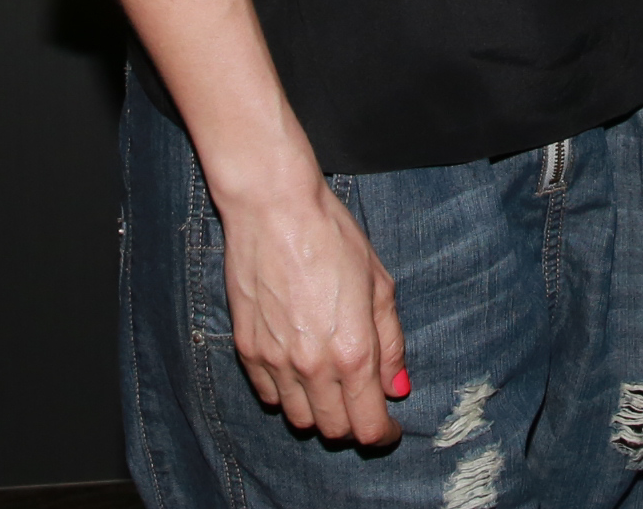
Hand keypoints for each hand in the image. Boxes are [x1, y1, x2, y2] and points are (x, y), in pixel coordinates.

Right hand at [214, 172, 408, 447]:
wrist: (273, 208)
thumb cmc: (332, 236)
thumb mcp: (379, 284)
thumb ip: (390, 343)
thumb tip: (396, 388)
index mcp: (353, 352)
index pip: (368, 426)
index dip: (384, 435)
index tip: (390, 429)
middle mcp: (312, 366)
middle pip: (334, 431)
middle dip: (354, 426)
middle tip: (362, 404)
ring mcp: (274, 361)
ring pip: (298, 419)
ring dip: (319, 412)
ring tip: (330, 386)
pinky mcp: (246, 349)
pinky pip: (268, 395)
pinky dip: (286, 394)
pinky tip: (298, 370)